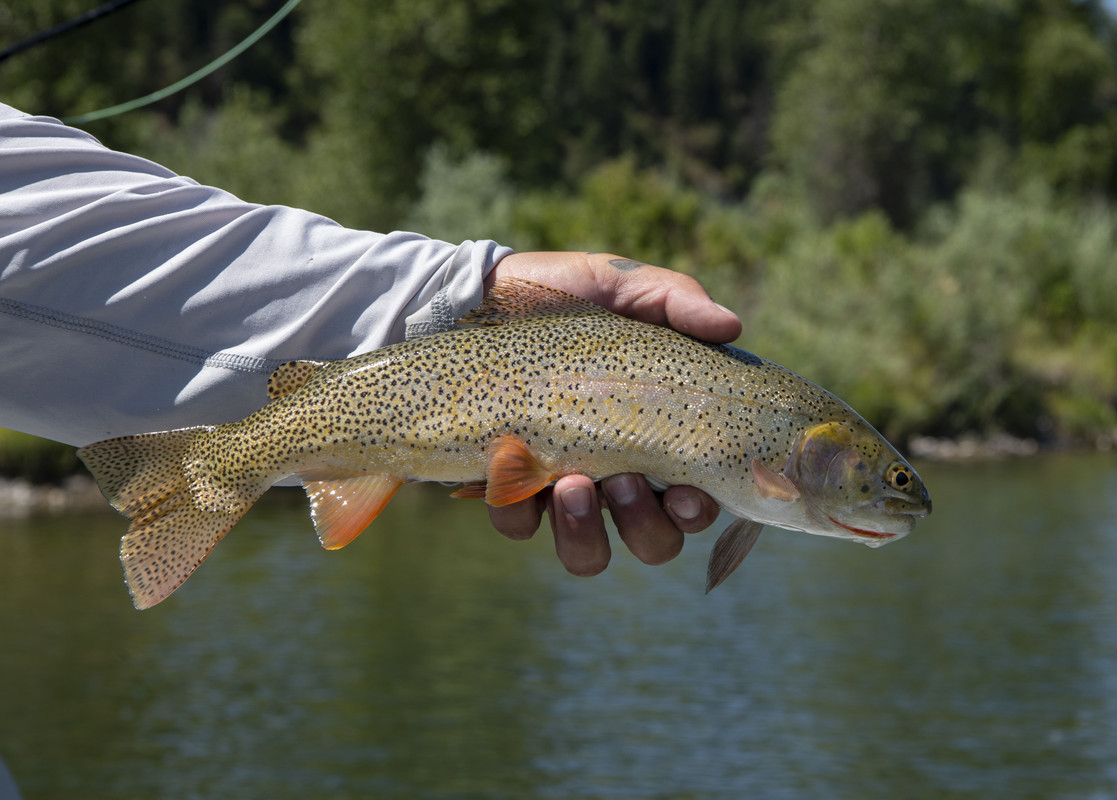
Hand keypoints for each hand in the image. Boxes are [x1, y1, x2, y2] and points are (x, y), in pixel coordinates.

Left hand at [484, 251, 741, 575]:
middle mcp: (616, 476)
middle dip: (643, 523)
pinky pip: (519, 526)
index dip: (697, 512)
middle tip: (622, 480)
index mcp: (656, 437)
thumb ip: (677, 301)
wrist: (477, 295)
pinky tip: (513, 468)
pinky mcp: (509, 487)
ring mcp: (561, 487)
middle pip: (652, 540)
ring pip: (588, 553)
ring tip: (571, 485)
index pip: (694, 500)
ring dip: (585, 532)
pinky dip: (519, 510)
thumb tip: (731, 326)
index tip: (689, 493)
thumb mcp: (621, 285)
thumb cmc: (562, 293)